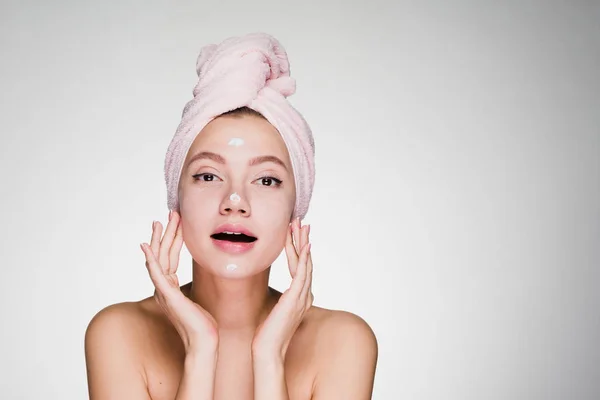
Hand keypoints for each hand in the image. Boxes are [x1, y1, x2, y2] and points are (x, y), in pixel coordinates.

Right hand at [140, 210, 218, 354]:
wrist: (204, 341)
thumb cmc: (203, 324)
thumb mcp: (198, 298)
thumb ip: (191, 287)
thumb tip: (199, 277)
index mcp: (170, 288)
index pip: (170, 257)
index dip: (173, 239)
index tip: (177, 222)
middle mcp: (163, 288)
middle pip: (163, 254)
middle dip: (167, 233)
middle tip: (171, 214)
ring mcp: (164, 292)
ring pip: (158, 259)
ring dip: (159, 239)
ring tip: (159, 222)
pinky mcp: (168, 296)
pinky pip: (156, 274)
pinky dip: (150, 259)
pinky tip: (146, 246)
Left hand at [252, 217, 313, 360]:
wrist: (267, 351)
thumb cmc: (267, 335)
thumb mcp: (273, 312)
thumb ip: (278, 300)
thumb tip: (274, 293)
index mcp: (300, 297)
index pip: (300, 267)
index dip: (299, 248)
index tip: (295, 232)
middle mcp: (304, 295)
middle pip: (306, 261)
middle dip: (303, 240)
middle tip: (302, 221)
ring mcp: (302, 297)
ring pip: (305, 263)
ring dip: (303, 243)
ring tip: (302, 226)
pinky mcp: (296, 299)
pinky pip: (302, 274)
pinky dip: (304, 259)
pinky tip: (305, 246)